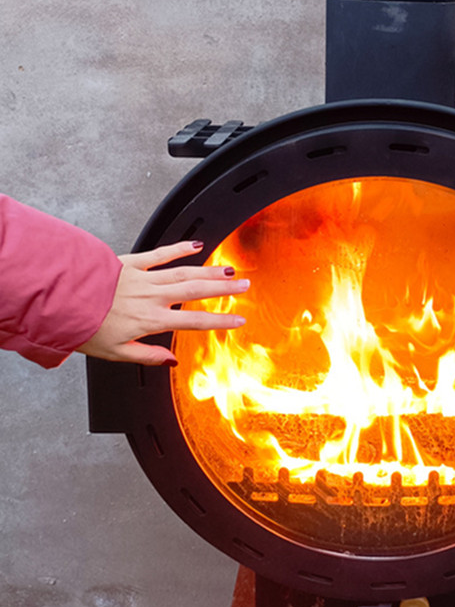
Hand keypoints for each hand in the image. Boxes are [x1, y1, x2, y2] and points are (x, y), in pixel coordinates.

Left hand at [77, 241, 248, 365]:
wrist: (58, 300)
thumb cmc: (83, 327)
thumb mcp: (115, 353)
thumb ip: (146, 356)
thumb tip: (170, 361)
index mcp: (151, 320)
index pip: (195, 322)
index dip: (220, 321)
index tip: (239, 320)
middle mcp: (152, 297)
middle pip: (196, 291)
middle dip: (224, 289)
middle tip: (245, 284)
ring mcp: (143, 278)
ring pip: (184, 273)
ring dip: (210, 271)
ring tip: (229, 270)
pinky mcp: (130, 263)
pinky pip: (160, 254)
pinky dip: (179, 249)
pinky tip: (196, 245)